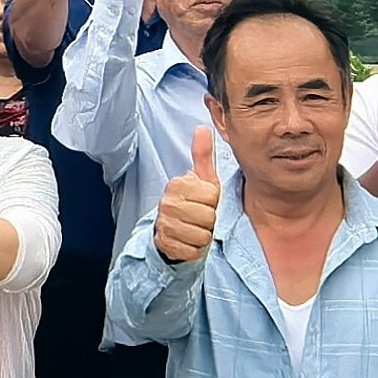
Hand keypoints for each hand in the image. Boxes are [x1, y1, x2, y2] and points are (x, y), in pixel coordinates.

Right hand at [150, 127, 220, 261]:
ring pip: (202, 235)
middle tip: (199, 218)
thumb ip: (203, 155)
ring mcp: (164, 224)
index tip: (203, 202)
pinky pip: (193, 250)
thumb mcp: (202, 180)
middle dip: (208, 221)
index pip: (212, 196)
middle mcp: (167, 203)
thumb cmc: (193, 205)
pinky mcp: (165, 244)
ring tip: (194, 230)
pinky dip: (194, 249)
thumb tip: (202, 127)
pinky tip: (187, 242)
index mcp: (177, 184)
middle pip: (208, 217)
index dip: (213, 202)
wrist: (173, 234)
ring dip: (202, 236)